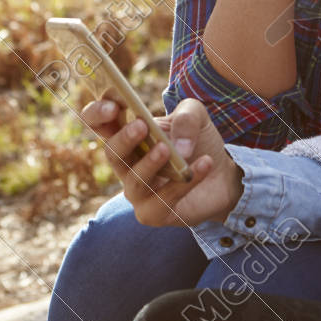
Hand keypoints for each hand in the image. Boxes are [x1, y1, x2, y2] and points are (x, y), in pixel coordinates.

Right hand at [79, 95, 243, 227]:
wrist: (223, 174)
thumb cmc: (198, 141)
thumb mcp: (196, 116)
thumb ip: (186, 117)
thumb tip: (179, 145)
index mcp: (127, 134)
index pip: (98, 123)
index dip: (97, 113)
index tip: (112, 106)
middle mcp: (126, 164)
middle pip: (111, 153)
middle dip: (124, 139)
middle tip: (141, 126)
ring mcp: (137, 191)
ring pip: (134, 181)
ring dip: (150, 164)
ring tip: (168, 150)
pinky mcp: (154, 214)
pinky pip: (164, 200)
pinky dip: (185, 182)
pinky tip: (204, 164)